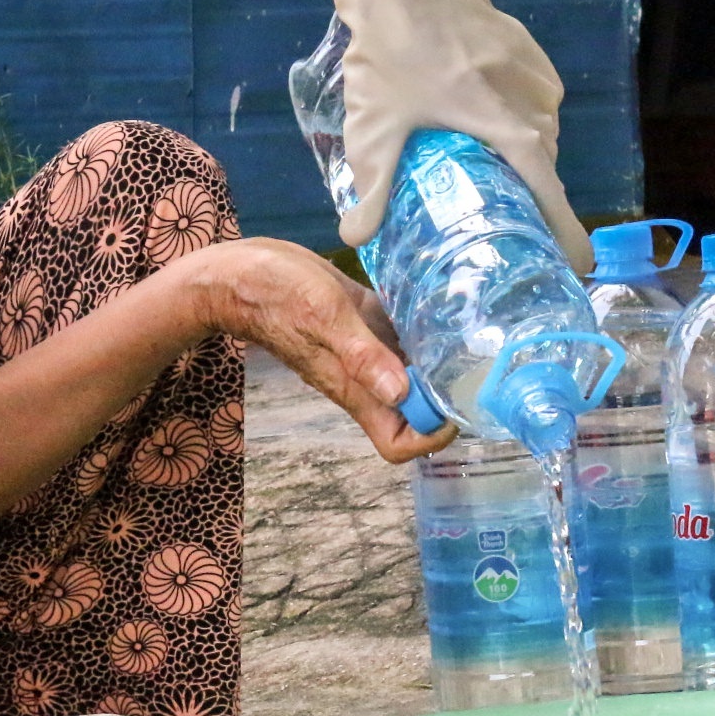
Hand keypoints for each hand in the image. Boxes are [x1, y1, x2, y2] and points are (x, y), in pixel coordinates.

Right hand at [172, 237, 453, 463]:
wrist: (239, 273)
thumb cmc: (275, 294)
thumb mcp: (324, 316)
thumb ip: (362, 354)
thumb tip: (402, 393)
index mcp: (353, 388)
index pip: (398, 443)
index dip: (431, 435)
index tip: (455, 404)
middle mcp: (362, 379)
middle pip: (414, 414)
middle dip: (447, 400)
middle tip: (475, 366)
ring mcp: (362, 353)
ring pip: (411, 377)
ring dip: (438, 367)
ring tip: (468, 339)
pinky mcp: (362, 325)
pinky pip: (399, 341)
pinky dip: (421, 333)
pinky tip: (438, 309)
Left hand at [194, 0, 589, 270]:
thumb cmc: (390, 54)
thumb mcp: (376, 130)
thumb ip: (372, 188)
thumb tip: (356, 237)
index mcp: (512, 131)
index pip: (552, 198)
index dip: (566, 234)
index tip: (575, 264)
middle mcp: (536, 103)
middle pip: (543, 162)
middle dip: (526, 190)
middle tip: (499, 213)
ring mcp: (533, 68)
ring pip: (539, 124)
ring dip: (517, 145)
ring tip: (482, 164)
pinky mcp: (522, 41)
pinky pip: (531, 90)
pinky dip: (513, 108)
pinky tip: (477, 111)